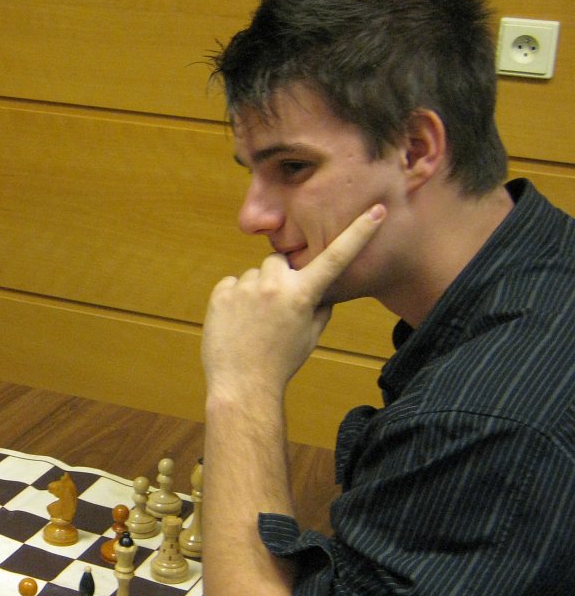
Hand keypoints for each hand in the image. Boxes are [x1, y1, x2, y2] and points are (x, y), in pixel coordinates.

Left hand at [202, 204, 385, 400]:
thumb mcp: (311, 336)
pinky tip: (236, 322)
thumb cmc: (281, 362)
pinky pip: (231, 284)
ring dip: (256, 290)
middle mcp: (274, 285)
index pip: (336, 258)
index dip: (358, 233)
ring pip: (254, 275)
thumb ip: (320, 305)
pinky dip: (234, 298)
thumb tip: (322, 287)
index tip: (375, 211)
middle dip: (280, 276)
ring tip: (253, 321)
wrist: (243, 384)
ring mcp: (245, 288)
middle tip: (276, 306)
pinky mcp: (220, 294)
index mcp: (303, 295)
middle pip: (280, 261)